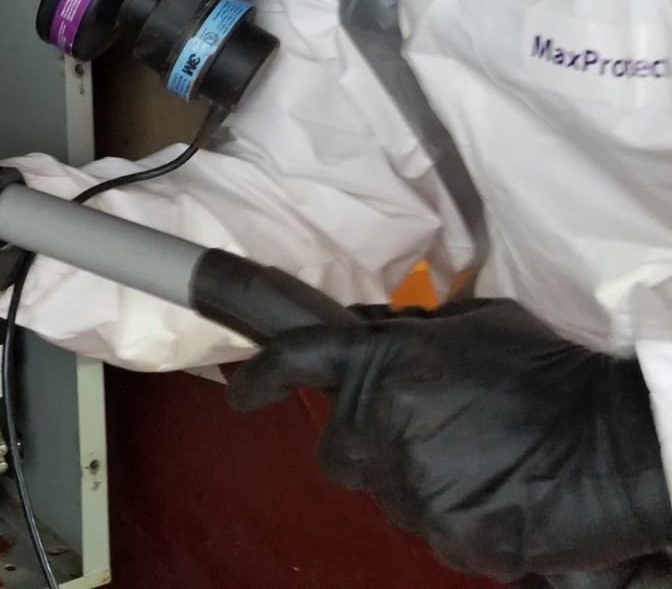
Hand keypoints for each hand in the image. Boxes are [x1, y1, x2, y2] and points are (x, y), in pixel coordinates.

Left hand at [227, 298, 671, 579]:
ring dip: (412, 479)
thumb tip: (367, 330)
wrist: (617, 440)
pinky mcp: (446, 534)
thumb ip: (407, 332)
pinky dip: (452, 517)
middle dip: (359, 442)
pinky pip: (428, 529)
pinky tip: (494, 494)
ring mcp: (411, 483)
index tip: (242, 392)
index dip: (261, 377)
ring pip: (382, 491)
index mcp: (384, 362)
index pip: (296, 360)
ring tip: (476, 461)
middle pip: (334, 446)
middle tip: (414, 434)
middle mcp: (383, 421)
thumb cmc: (549, 373)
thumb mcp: (472, 326)